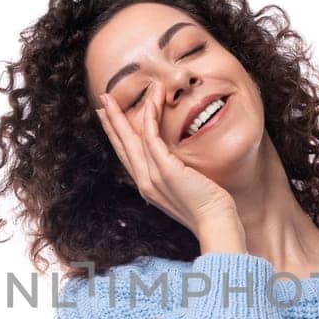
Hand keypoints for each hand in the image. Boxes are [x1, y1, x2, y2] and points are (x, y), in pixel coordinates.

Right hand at [94, 91, 238, 237]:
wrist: (215, 223)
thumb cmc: (209, 208)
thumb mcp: (187, 189)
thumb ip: (178, 175)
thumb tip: (182, 164)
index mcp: (148, 187)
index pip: (127, 156)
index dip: (116, 135)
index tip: (109, 118)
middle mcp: (144, 182)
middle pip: (122, 145)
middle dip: (110, 121)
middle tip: (102, 100)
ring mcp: (152, 176)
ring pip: (131, 138)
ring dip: (122, 114)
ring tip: (114, 95)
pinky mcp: (164, 170)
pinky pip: (151, 136)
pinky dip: (150, 115)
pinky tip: (152, 100)